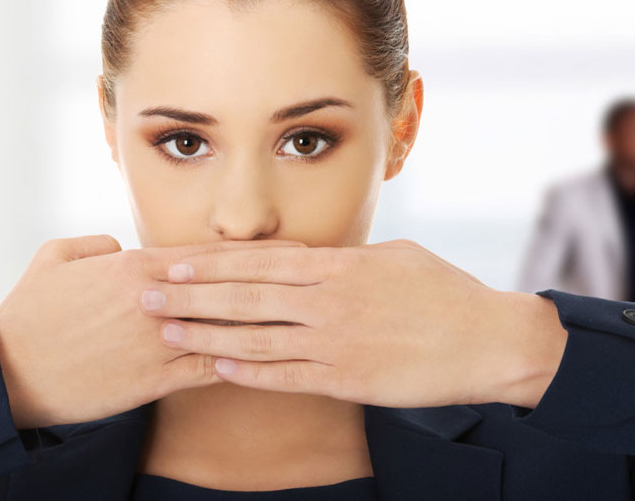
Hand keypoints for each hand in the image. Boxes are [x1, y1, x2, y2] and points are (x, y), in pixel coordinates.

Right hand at [0, 234, 305, 428]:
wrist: (11, 372)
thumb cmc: (30, 314)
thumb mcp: (55, 258)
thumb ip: (94, 243)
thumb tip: (119, 244)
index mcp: (133, 266)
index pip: (204, 255)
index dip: (249, 251)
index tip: (284, 246)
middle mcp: (154, 300)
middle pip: (227, 285)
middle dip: (274, 278)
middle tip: (316, 274)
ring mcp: (158, 340)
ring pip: (225, 326)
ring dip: (267, 320)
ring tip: (306, 316)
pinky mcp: (154, 379)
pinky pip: (208, 366)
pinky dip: (241, 362)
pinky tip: (271, 360)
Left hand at [137, 238, 568, 409]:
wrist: (489, 340)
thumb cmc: (442, 291)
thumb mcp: (390, 256)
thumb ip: (340, 259)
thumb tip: (307, 255)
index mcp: (336, 265)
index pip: (259, 260)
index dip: (210, 262)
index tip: (171, 261)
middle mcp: (328, 300)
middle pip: (245, 296)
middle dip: (191, 295)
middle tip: (145, 293)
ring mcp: (336, 341)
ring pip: (256, 337)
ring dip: (205, 334)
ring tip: (164, 330)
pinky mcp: (348, 379)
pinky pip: (287, 376)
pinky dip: (249, 373)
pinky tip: (216, 367)